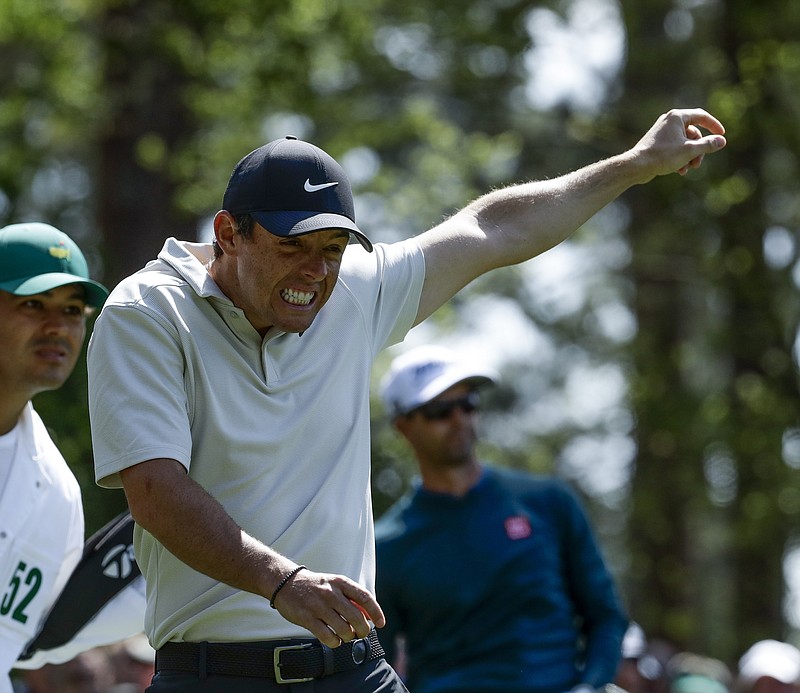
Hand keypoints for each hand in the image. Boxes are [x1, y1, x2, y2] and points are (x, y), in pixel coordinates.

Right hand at [269, 567, 385, 647]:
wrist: (286, 583)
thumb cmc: (316, 586)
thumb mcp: (334, 583)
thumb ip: (351, 597)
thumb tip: (370, 616)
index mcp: (341, 582)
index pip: (365, 598)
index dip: (376, 612)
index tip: (381, 623)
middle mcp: (331, 593)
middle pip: (356, 617)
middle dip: (363, 630)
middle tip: (361, 634)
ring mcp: (318, 606)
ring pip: (343, 629)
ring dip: (348, 637)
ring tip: (346, 636)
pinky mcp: (306, 618)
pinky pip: (327, 637)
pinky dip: (335, 642)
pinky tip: (334, 640)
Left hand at [632, 108, 726, 180]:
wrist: (637, 166)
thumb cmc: (662, 156)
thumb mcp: (690, 151)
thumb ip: (708, 145)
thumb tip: (721, 141)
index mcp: (677, 117)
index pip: (701, 116)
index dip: (714, 126)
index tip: (722, 135)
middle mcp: (669, 121)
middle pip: (694, 133)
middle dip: (699, 150)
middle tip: (698, 164)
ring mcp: (662, 132)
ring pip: (685, 142)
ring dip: (690, 156)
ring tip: (688, 169)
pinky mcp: (658, 143)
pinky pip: (675, 148)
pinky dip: (680, 158)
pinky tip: (680, 171)